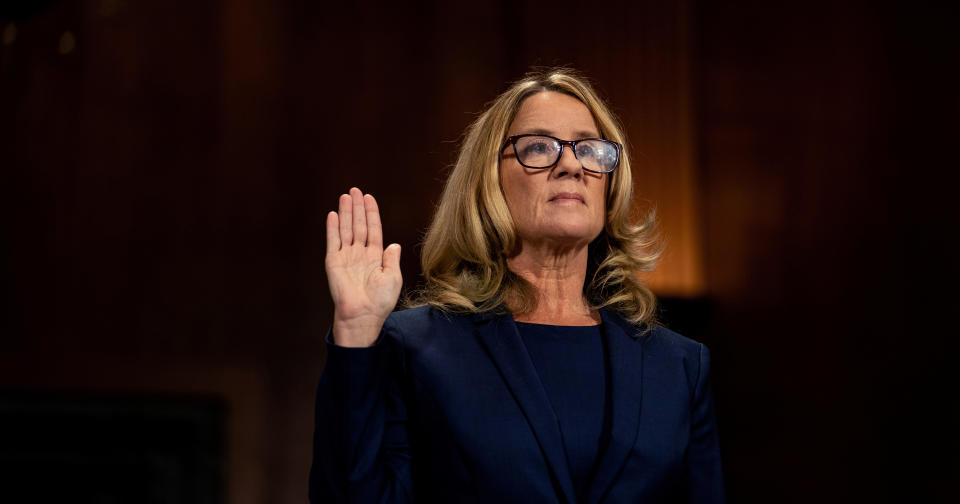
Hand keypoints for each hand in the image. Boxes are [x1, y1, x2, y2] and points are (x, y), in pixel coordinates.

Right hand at [325, 187, 401, 346]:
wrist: (362, 315)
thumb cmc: (380, 301)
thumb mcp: (393, 278)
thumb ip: (392, 259)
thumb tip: (394, 244)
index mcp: (375, 257)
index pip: (373, 230)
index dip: (371, 214)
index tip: (369, 198)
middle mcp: (360, 254)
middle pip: (358, 225)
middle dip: (357, 208)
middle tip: (355, 190)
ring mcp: (346, 257)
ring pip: (346, 229)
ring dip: (345, 212)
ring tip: (345, 196)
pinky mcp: (333, 262)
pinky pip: (333, 241)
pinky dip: (333, 227)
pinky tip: (333, 214)